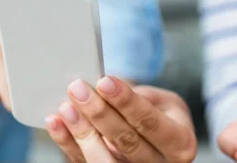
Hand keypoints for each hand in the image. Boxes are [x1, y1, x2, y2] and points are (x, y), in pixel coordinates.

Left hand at [46, 77, 196, 162]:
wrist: (161, 138)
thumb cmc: (160, 113)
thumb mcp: (160, 100)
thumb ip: (136, 97)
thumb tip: (100, 86)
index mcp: (180, 143)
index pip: (150, 122)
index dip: (126, 102)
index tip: (104, 81)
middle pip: (126, 141)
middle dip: (99, 113)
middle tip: (78, 89)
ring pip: (104, 160)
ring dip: (82, 132)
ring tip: (66, 108)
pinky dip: (67, 142)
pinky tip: (56, 122)